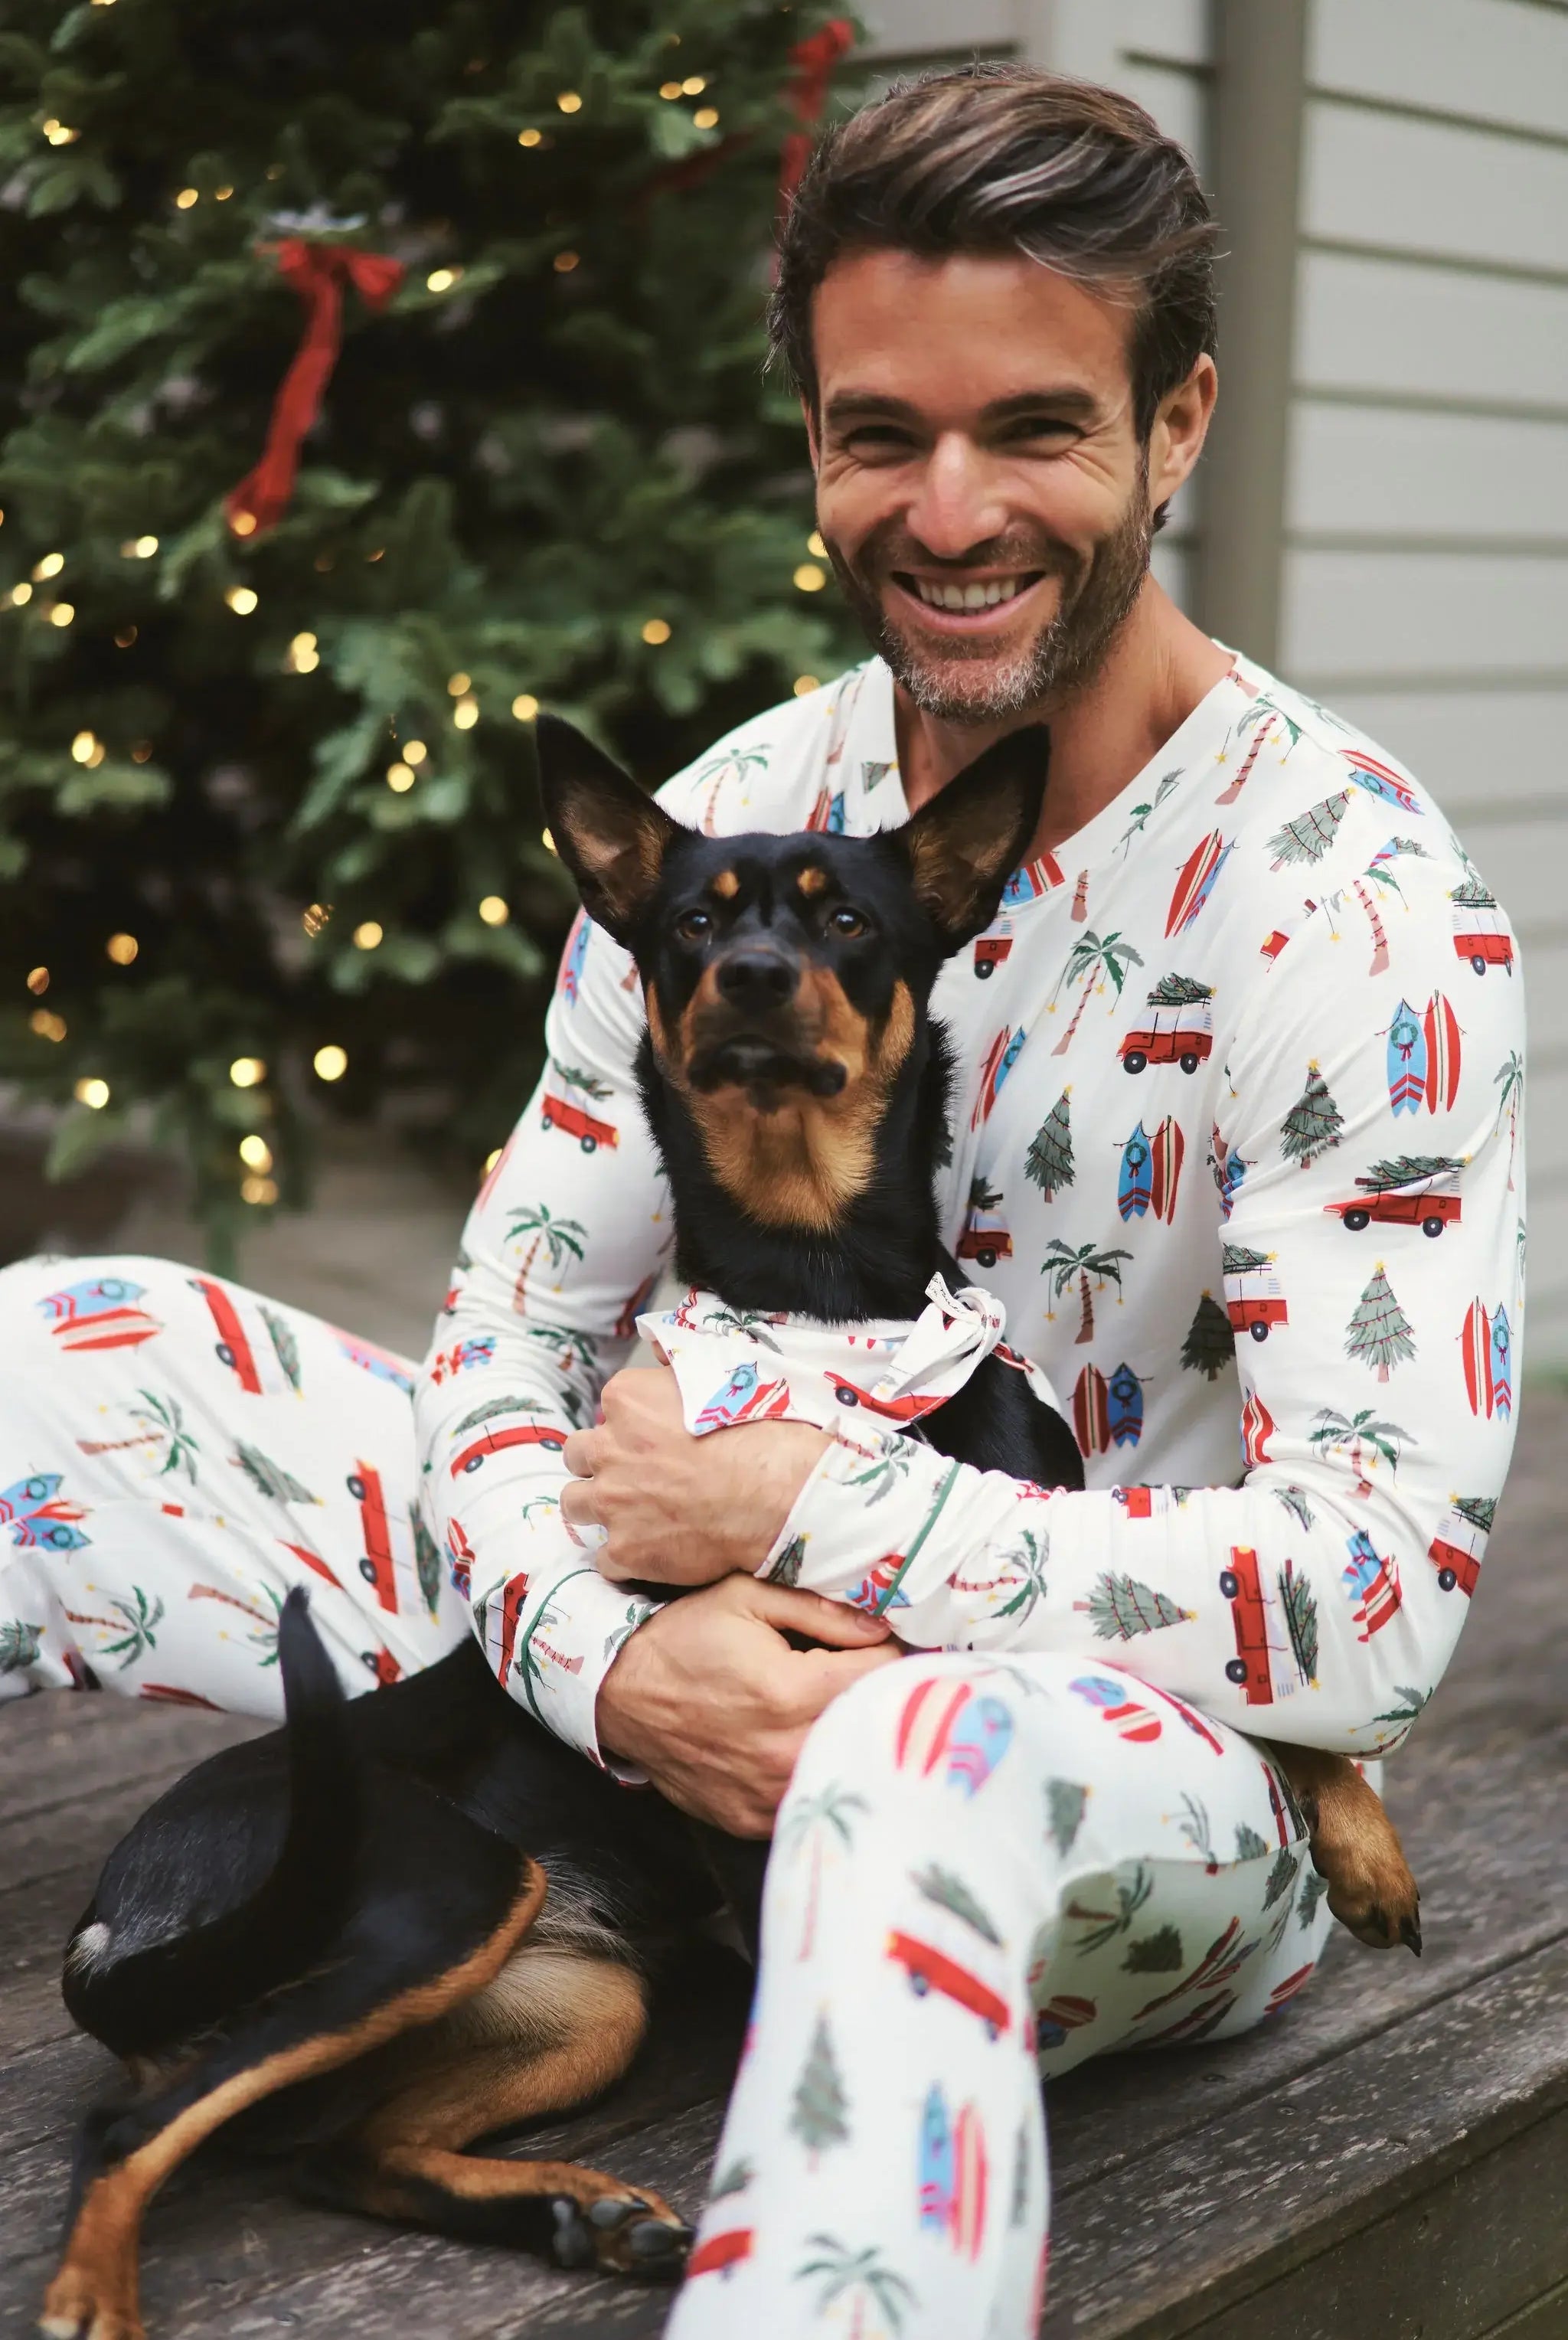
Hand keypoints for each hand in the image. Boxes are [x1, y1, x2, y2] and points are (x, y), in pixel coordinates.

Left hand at [561, 1366, 830, 1585]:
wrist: (777, 1492)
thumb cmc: (758, 1431)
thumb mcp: (720, 1371)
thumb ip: (676, 1366)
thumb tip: (659, 1351)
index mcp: (628, 1400)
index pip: (609, 1408)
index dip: (631, 1425)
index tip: (653, 1437)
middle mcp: (608, 1449)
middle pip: (578, 1454)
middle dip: (598, 1462)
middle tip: (632, 1473)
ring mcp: (612, 1503)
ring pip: (574, 1504)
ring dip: (597, 1507)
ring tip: (631, 1514)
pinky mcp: (625, 1550)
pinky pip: (606, 1558)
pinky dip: (626, 1557)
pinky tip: (653, 1552)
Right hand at [595, 1573, 903, 1834]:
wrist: (619, 1693)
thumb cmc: (684, 1638)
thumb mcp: (745, 1598)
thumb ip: (820, 1610)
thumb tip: (882, 1628)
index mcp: (789, 1691)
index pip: (881, 1675)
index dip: (891, 1653)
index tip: (882, 1645)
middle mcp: (784, 1751)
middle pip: (872, 1725)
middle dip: (881, 1696)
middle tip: (874, 1677)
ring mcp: (767, 1792)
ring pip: (846, 1767)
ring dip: (853, 1737)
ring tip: (843, 1709)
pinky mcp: (751, 1819)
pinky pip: (808, 1798)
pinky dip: (817, 1773)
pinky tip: (807, 1745)